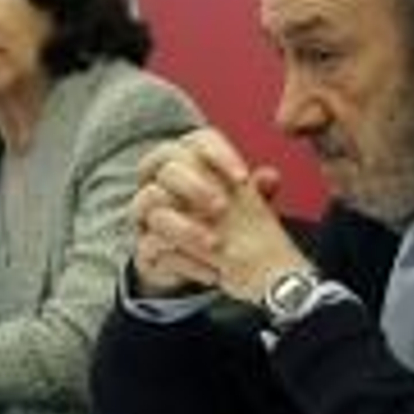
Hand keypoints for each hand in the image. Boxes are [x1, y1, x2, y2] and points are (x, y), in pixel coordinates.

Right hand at [130, 128, 308, 301]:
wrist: (203, 266)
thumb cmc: (225, 226)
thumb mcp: (245, 210)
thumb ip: (256, 192)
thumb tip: (270, 177)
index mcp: (188, 163)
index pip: (197, 141)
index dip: (218, 154)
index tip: (243, 179)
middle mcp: (160, 182)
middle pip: (166, 168)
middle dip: (195, 186)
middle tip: (223, 208)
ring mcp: (146, 215)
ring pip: (149, 205)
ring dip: (184, 226)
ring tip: (216, 244)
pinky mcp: (144, 248)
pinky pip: (151, 248)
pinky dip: (183, 261)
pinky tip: (211, 272)